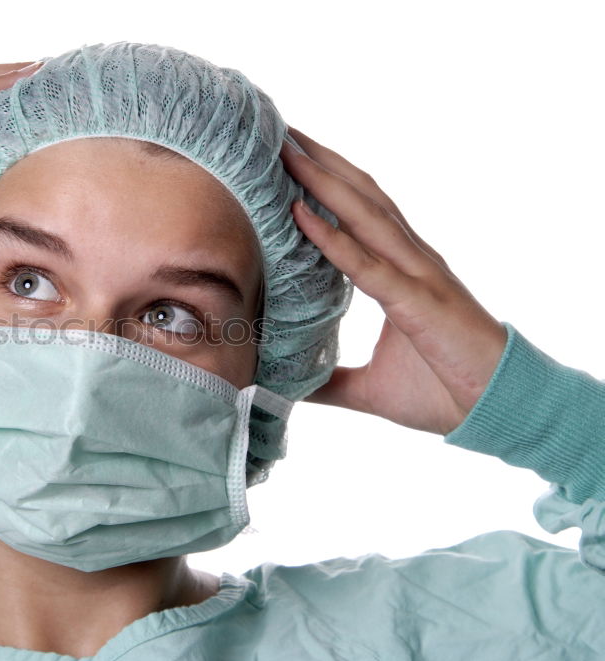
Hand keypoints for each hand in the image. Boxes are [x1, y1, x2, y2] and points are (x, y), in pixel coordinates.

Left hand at [280, 128, 507, 434]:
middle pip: (361, 197)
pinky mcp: (417, 302)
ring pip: (364, 215)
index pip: (361, 214)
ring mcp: (417, 276)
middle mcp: (411, 261)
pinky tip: (300, 214)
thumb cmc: (444, 392)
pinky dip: (332, 237)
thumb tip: (294, 386)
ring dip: (323, 181)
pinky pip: (366, 263)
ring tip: (286, 151)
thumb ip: (333, 381)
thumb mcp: (371, 388)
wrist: (498, 410)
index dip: (328, 183)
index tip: (290, 157)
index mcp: (403, 272)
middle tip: (280, 132)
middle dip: (321, 163)